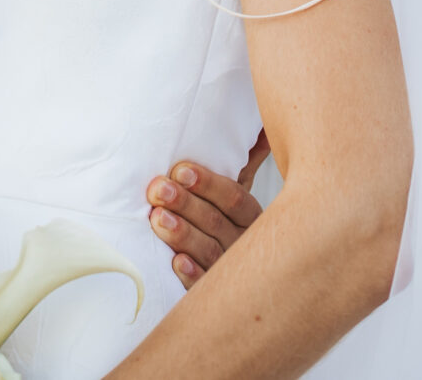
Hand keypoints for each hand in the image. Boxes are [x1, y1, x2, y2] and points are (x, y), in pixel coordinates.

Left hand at [144, 132, 268, 287]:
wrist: (241, 280)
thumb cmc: (226, 222)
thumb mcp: (238, 194)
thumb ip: (247, 162)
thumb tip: (264, 126)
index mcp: (253, 218)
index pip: (234, 198)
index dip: (207, 184)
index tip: (180, 170)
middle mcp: (245, 244)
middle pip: (216, 222)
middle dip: (186, 203)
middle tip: (158, 190)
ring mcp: (230, 271)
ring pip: (208, 251)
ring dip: (182, 233)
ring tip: (157, 219)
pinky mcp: (214, 295)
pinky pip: (204, 286)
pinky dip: (190, 273)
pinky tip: (175, 262)